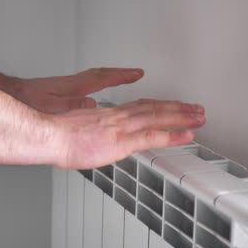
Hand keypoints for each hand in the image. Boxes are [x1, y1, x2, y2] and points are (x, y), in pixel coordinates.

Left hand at [14, 67, 143, 112]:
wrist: (12, 99)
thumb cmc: (29, 103)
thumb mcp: (54, 107)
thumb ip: (74, 106)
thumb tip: (93, 105)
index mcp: (75, 87)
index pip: (103, 77)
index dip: (122, 76)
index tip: (137, 74)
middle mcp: (74, 85)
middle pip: (102, 74)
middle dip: (120, 74)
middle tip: (135, 73)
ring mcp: (70, 88)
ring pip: (95, 79)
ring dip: (110, 77)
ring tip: (123, 78)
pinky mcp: (64, 92)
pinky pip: (87, 85)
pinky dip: (98, 86)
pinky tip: (97, 98)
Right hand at [51, 99, 205, 168]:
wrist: (47, 135)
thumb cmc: (59, 134)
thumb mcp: (82, 127)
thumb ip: (97, 129)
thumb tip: (102, 132)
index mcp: (112, 113)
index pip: (143, 106)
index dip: (162, 106)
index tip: (174, 106)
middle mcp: (121, 116)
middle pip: (156, 108)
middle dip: (179, 108)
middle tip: (197, 108)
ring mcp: (123, 127)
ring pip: (159, 118)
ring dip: (182, 117)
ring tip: (200, 117)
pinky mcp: (122, 141)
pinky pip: (153, 136)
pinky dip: (172, 135)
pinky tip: (187, 136)